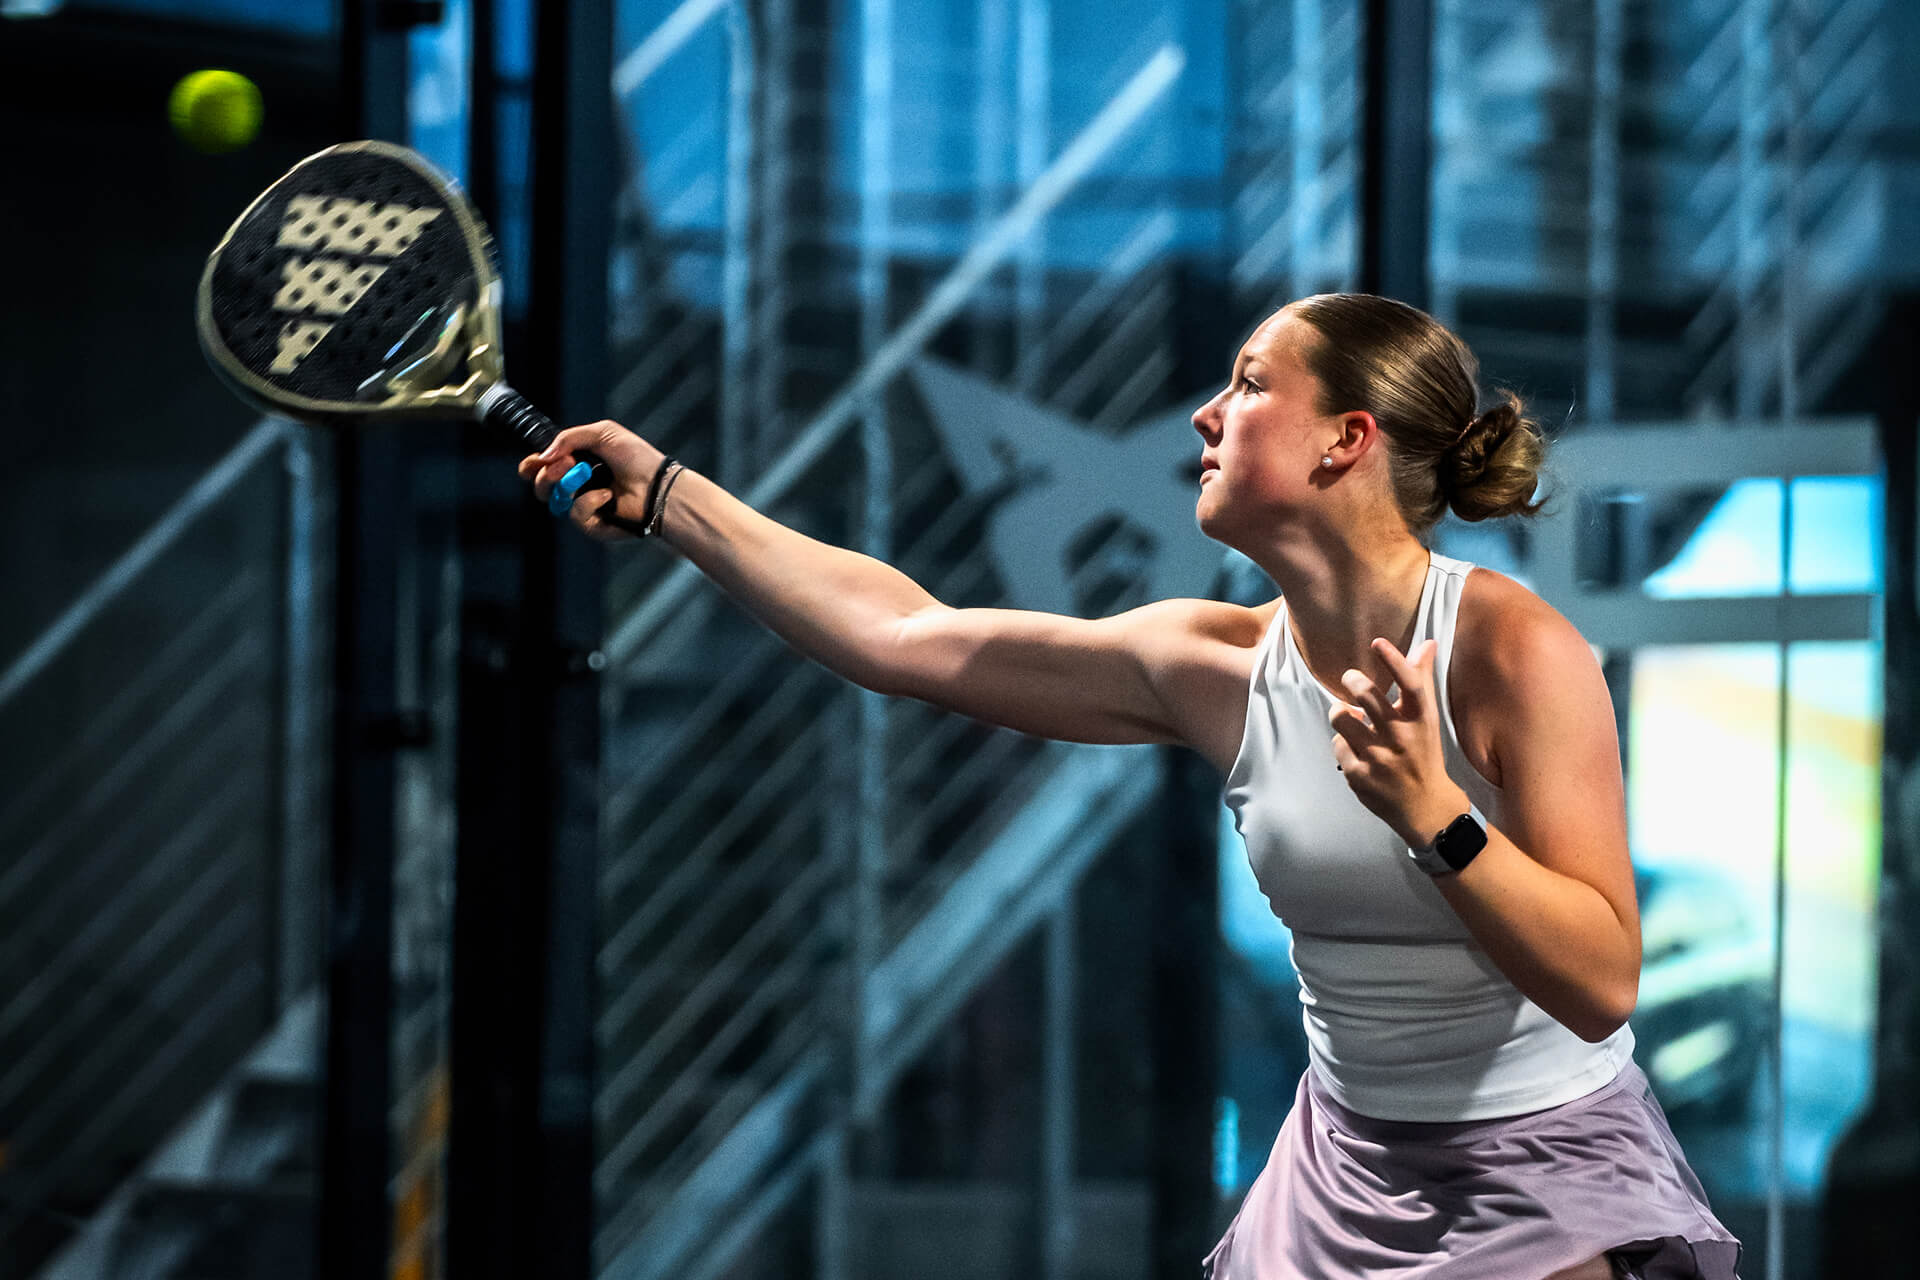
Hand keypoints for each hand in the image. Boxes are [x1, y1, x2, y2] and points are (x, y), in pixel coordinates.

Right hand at [517, 420, 666, 541]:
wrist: (657, 484)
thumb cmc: (637, 458)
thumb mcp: (603, 433)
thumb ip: (569, 438)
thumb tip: (542, 456)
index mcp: (577, 464)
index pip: (543, 467)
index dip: (532, 467)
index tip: (532, 464)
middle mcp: (578, 486)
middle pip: (542, 486)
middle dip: (547, 474)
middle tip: (567, 465)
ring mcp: (585, 506)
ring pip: (555, 501)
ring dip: (566, 485)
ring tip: (585, 476)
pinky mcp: (593, 525)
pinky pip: (576, 515)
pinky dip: (590, 501)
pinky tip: (608, 496)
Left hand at [1329, 637, 1463, 846]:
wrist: (1426, 807)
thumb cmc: (1424, 753)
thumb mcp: (1427, 719)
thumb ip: (1422, 679)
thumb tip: (1428, 642)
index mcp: (1422, 720)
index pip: (1411, 685)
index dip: (1394, 661)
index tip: (1377, 642)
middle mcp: (1402, 737)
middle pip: (1366, 695)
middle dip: (1353, 680)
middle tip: (1352, 680)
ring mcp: (1380, 759)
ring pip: (1341, 718)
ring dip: (1341, 713)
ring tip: (1350, 717)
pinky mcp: (1360, 777)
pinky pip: (1337, 745)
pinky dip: (1343, 744)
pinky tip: (1356, 750)